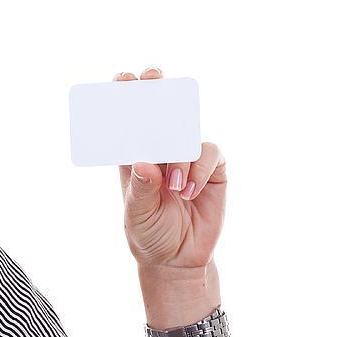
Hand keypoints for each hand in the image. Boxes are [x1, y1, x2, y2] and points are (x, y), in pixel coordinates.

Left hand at [115, 67, 227, 269]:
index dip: (127, 98)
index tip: (123, 78)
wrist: (178, 260)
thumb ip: (140, 190)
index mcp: (136, 157)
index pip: (131, 123)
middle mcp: (162, 153)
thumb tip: (144, 164)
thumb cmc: (149, 233)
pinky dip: (199, 171)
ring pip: (187, 134)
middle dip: (156, 91)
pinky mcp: (213, 170)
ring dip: (179, 154)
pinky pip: (209, 155)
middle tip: (153, 76)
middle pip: (161, 114)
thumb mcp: (136, 214)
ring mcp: (188, 159)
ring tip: (173, 187)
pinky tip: (190, 192)